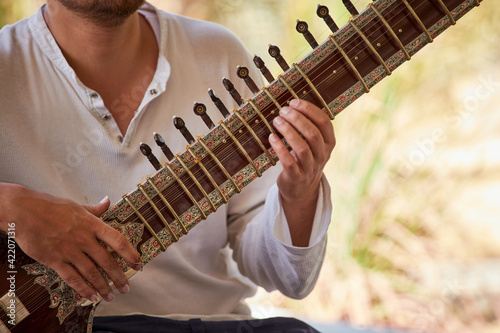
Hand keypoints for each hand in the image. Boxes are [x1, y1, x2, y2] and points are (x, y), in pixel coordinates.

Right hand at [0, 183, 141, 301]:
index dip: (130, 253)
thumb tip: (108, 201)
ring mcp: (69, 250)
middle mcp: (83, 238)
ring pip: (91, 273)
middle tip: (126, 287)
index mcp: (91, 224)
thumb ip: (95, 209)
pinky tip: (91, 296)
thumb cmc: (51, 206)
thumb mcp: (77, 206)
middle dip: (119, 276)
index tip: (138, 263)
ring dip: (103, 287)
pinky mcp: (55, 260)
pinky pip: (72, 278)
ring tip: (110, 296)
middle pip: (107, 261)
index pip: (117, 240)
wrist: (24, 211)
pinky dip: (83, 289)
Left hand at [269, 99, 334, 245]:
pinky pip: (288, 162)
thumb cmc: (304, 160)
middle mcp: (322, 156)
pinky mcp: (296, 178)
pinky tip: (271, 137)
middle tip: (282, 111)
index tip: (294, 102)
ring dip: (287, 131)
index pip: (324, 122)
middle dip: (296, 119)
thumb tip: (291, 104)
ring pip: (301, 147)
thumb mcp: (313, 145)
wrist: (301, 190)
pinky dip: (279, 148)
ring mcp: (310, 168)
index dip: (309, 110)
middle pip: (313, 134)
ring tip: (276, 121)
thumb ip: (308, 127)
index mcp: (329, 143)